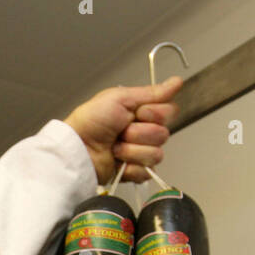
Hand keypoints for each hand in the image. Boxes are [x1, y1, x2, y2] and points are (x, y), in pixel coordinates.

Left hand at [64, 78, 182, 185]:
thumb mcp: (120, 98)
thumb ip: (151, 92)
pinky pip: (147, 172)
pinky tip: (118, 162)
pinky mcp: (135, 172)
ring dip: (132, 150)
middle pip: (164, 134)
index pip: (169, 112)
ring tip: (115, 147)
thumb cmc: (91, 121)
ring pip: (156, 154)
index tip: (138, 113)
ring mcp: (139, 153)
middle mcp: (142, 132)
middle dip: (140, 133)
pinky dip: (131, 167)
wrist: (78, 149)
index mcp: (141, 113)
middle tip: (120, 131)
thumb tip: (176, 82)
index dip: (155, 113)